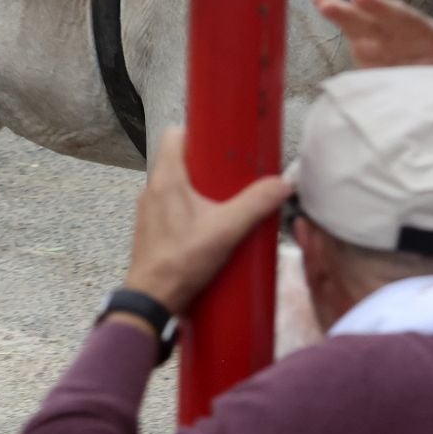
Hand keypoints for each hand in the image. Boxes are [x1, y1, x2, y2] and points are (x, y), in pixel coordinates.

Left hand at [122, 127, 292, 314]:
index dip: (197, 132)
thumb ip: (256, 204)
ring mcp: (148, 212)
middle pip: (178, 160)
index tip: (222, 142)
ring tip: (225, 202)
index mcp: (165, 179)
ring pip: (175, 186)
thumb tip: (283, 184)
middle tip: (232, 176)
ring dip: (199, 189)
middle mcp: (152, 190)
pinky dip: (189, 210)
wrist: (152, 301)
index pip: (174, 135)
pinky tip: (209, 227)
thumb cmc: (181, 262)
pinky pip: (171, 209)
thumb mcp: (226, 230)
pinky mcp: (151, 231)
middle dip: (206, 165)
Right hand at [312, 0, 432, 76]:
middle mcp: (406, 31)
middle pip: (384, 17)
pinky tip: (321, 1)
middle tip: (352, 0)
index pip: (409, 21)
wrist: (420, 115)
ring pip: (364, 19)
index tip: (367, 1)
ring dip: (343, 8)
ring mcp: (384, 38)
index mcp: (430, 38)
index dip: (387, 11)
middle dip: (367, 9)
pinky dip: (337, 15)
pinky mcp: (365, 45)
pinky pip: (351, 28)